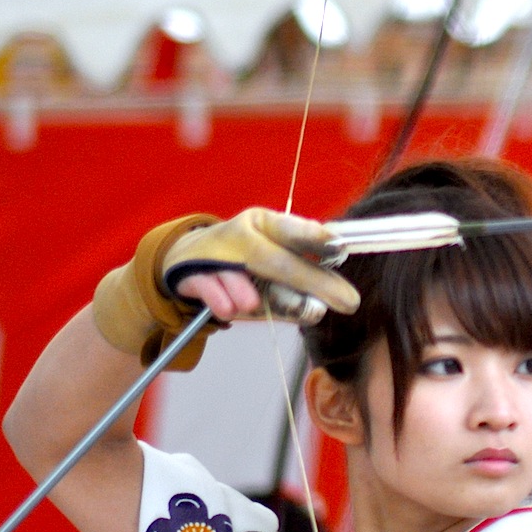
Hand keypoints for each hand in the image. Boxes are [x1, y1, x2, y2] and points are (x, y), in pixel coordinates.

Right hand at [164, 208, 358, 322]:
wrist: (183, 261)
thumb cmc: (241, 261)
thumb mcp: (270, 258)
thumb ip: (301, 271)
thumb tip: (337, 290)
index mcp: (265, 223)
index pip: (294, 230)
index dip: (317, 239)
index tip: (341, 250)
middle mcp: (243, 233)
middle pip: (279, 261)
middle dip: (313, 282)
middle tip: (348, 302)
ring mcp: (217, 252)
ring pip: (244, 276)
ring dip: (263, 295)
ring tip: (277, 308)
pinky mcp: (192, 273)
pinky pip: (213, 290)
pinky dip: (224, 301)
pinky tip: (230, 309)